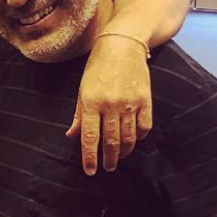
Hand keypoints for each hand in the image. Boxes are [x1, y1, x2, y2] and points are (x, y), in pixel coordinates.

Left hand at [66, 32, 152, 174]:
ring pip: (128, 137)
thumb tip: (71, 135)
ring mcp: (129, 103)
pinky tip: (133, 141)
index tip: (90, 171)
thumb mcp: (83, 89)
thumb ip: (79, 115)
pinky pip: (144, 126)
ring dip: (124, 151)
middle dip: (109, 159)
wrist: (123, 45)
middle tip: (108, 168)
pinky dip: (139, 137)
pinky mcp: (145, 100)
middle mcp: (110, 105)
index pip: (90, 138)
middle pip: (111, 141)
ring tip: (119, 157)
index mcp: (91, 103)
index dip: (90, 157)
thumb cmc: (98, 67)